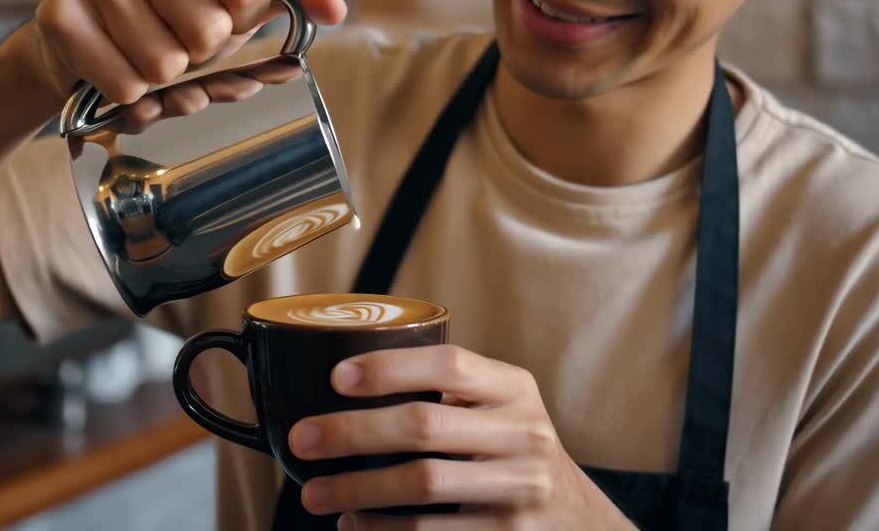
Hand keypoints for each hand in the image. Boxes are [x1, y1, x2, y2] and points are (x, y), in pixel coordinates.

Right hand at [27, 0, 346, 123]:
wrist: (90, 35)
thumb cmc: (173, 10)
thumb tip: (334, 5)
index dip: (243, 21)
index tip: (225, 16)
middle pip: (208, 30)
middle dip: (202, 54)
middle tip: (184, 43)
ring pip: (163, 63)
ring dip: (165, 79)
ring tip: (153, 59)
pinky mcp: (59, 12)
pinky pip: (123, 83)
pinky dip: (131, 95)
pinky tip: (122, 71)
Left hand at [288, 344, 635, 529]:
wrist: (576, 519)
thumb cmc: (510, 449)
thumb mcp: (500, 407)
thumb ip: (446, 390)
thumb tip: (342, 379)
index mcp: (515, 389)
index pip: (450, 365)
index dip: (389, 368)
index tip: (336, 377)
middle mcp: (524, 434)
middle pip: (424, 426)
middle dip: (352, 432)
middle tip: (301, 439)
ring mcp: (519, 490)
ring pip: (422, 485)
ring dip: (356, 489)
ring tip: (313, 492)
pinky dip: (380, 530)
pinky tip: (352, 522)